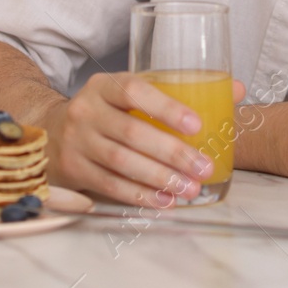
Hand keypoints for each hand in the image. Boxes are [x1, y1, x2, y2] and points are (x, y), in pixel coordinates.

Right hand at [41, 72, 244, 206]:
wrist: (51, 132)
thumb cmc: (106, 111)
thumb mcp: (131, 93)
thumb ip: (178, 91)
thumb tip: (236, 89)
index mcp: (104, 86)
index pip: (134, 90)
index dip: (166, 107)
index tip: (197, 124)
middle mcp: (86, 110)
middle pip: (131, 133)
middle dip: (172, 153)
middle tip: (203, 167)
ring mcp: (77, 141)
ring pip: (121, 162)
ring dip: (159, 178)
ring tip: (190, 189)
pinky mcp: (73, 169)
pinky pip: (110, 185)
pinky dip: (139, 195)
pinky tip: (164, 201)